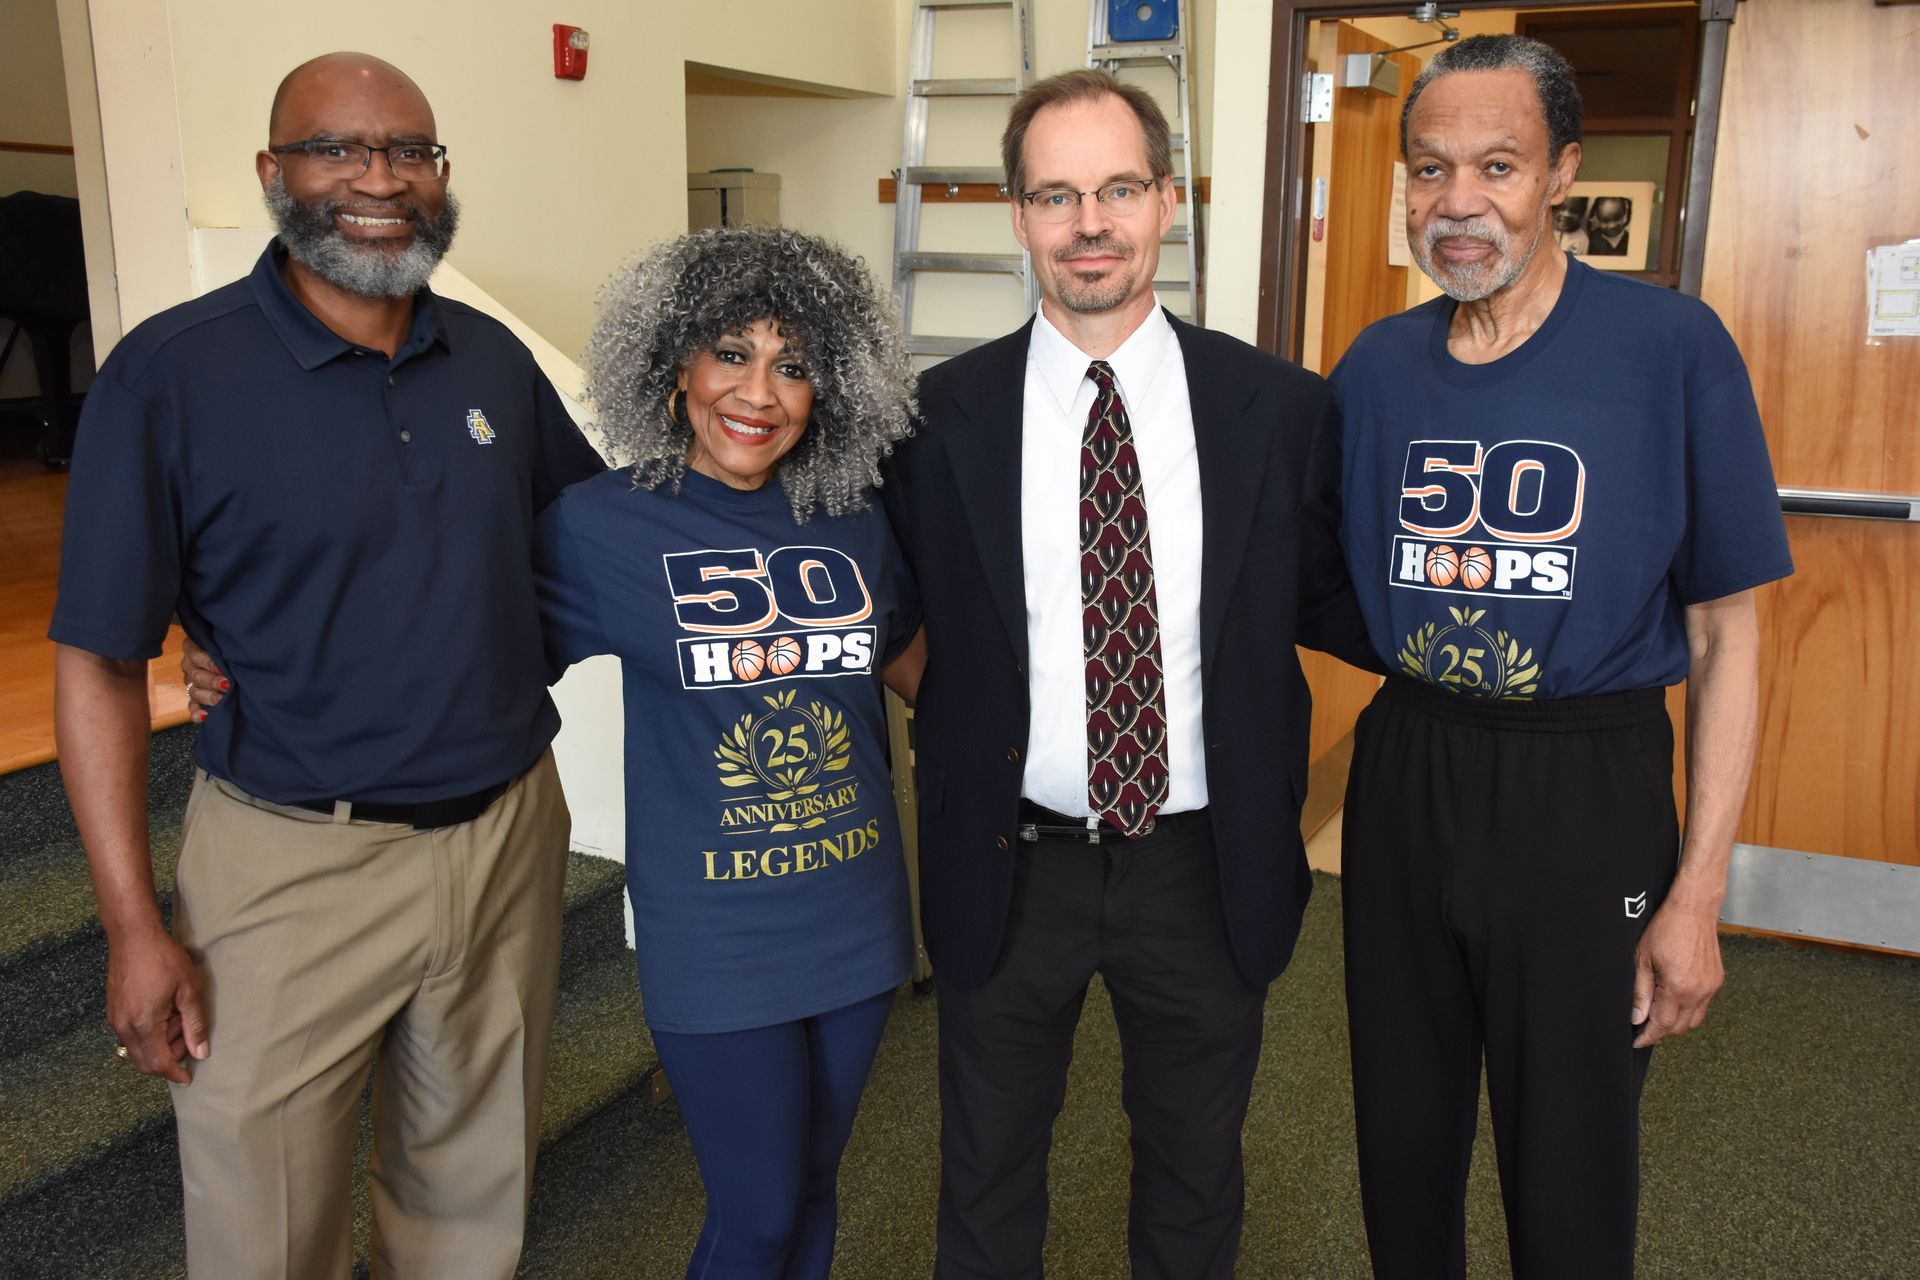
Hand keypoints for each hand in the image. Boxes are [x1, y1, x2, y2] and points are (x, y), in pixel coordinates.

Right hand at [106, 924, 209, 1083]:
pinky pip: (130, 1036)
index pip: (158, 1063)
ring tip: (178, 1018)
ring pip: (137, 1049)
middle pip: (144, 1062)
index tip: (188, 1078)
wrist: (133, 936)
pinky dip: (149, 1034)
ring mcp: (115, 1019)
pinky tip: (164, 1012)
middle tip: (188, 1036)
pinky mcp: (113, 1011)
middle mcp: (124, 1027)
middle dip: (168, 1058)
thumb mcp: (189, 989)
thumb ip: (195, 1024)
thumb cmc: (163, 958)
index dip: (174, 1073)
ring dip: (159, 1045)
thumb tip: (201, 1052)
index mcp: (144, 1024)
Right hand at [180, 638, 227, 723]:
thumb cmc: (228, 648)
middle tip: (226, 685)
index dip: (209, 663)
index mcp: (193, 648)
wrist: (231, 660)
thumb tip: (237, 651)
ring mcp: (191, 682)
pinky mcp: (194, 697)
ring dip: (207, 696)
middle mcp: (189, 665)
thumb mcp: (222, 643)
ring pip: (195, 691)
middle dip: (212, 681)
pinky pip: (192, 706)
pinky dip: (196, 712)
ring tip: (220, 700)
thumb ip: (224, 646)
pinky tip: (203, 717)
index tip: (222, 669)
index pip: (196, 655)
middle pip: (196, 675)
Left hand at [1630, 895, 1723, 1047]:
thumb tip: (1638, 1017)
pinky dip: (1688, 1010)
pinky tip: (1674, 1002)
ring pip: (1693, 1020)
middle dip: (1661, 1032)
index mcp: (1678, 987)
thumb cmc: (1666, 927)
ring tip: (1657, 1016)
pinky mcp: (1716, 981)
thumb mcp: (1642, 959)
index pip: (1663, 1024)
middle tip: (1643, 1029)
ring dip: (1676, 1023)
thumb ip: (1640, 992)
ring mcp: (1711, 987)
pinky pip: (1702, 1006)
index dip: (1648, 1036)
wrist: (1693, 909)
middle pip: (1680, 1027)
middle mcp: (1698, 991)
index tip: (1638, 1041)